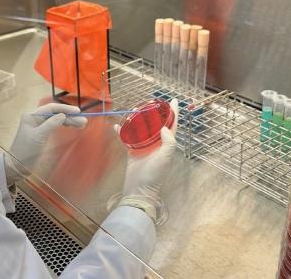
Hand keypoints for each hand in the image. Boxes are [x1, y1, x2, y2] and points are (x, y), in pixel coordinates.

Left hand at [5, 103, 87, 185]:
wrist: (18, 165)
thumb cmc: (26, 149)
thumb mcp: (39, 135)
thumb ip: (51, 124)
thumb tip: (63, 115)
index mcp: (32, 116)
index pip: (51, 108)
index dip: (65, 109)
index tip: (77, 112)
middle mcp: (36, 118)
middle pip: (55, 114)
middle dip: (69, 116)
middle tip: (83, 121)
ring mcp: (39, 125)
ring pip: (57, 120)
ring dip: (69, 121)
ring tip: (82, 124)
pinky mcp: (43, 133)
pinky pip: (56, 126)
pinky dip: (65, 125)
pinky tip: (73, 126)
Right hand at [114, 99, 178, 221]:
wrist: (139, 189)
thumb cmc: (155, 174)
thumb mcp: (165, 157)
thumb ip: (169, 142)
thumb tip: (165, 127)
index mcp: (165, 143)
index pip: (171, 125)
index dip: (173, 113)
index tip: (173, 101)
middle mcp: (155, 143)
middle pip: (155, 123)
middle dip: (153, 112)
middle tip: (150, 102)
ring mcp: (143, 146)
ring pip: (141, 128)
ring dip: (137, 118)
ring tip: (134, 110)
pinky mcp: (132, 151)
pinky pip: (126, 138)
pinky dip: (121, 131)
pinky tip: (117, 125)